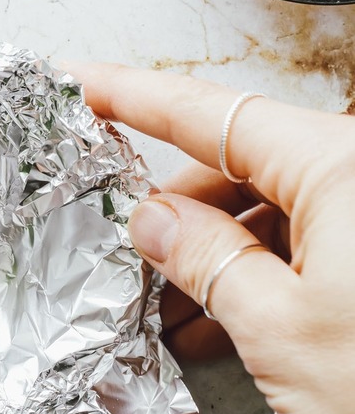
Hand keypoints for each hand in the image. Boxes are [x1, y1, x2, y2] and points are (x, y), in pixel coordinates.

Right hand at [75, 63, 354, 413]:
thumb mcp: (281, 329)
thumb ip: (205, 261)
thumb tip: (154, 221)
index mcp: (340, 165)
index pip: (210, 115)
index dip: (134, 99)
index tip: (84, 84)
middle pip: (242, 169)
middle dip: (175, 215)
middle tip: (122, 251)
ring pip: (277, 216)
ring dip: (217, 262)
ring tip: (167, 313)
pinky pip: (313, 248)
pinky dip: (264, 282)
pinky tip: (222, 327)